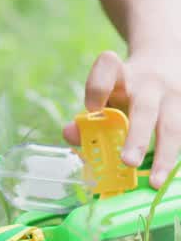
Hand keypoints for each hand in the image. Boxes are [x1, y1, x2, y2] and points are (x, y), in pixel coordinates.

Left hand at [62, 48, 180, 187]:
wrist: (166, 58)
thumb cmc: (128, 87)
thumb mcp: (107, 93)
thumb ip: (88, 115)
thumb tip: (70, 135)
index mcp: (121, 74)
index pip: (108, 67)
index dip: (98, 87)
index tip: (92, 108)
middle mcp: (149, 83)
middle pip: (145, 107)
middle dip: (137, 136)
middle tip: (128, 162)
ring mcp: (174, 96)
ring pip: (174, 126)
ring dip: (164, 156)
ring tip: (155, 182)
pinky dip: (177, 157)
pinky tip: (170, 176)